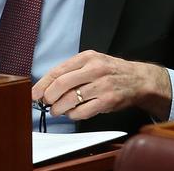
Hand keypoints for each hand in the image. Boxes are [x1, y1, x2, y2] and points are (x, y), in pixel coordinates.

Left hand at [31, 50, 172, 121]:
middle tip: (45, 102)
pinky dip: (73, 115)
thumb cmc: (111, 71)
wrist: (140, 80)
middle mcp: (94, 69)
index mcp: (87, 57)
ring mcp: (102, 85)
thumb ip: (72, 71)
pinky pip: (83, 111)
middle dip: (49, 96)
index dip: (43, 84)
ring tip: (56, 110)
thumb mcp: (92, 62)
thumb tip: (48, 85)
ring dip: (59, 108)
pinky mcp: (108, 101)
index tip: (34, 93)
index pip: (59, 70)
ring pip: (71, 99)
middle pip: (62, 84)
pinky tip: (72, 113)